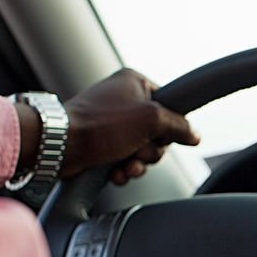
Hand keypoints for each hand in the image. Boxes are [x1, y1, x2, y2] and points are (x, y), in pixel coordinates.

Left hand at [17, 68, 199, 184]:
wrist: (61, 145)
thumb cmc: (101, 125)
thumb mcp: (152, 119)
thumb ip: (180, 126)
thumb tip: (195, 135)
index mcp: (135, 84)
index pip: (170, 106)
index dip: (169, 126)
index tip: (160, 134)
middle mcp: (123, 100)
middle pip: (158, 133)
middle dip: (150, 151)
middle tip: (138, 151)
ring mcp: (112, 123)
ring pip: (142, 150)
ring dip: (137, 164)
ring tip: (124, 165)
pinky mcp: (102, 144)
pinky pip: (125, 160)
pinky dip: (122, 170)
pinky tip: (114, 172)